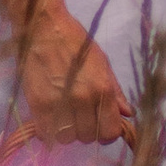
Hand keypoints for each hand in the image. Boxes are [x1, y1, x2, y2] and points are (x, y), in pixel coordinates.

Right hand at [15, 1, 135, 145]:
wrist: (43, 27)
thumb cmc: (75, 42)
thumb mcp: (102, 62)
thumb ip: (115, 91)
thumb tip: (128, 114)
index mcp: (102, 89)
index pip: (110, 132)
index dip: (107, 133)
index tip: (101, 125)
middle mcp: (82, 99)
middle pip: (88, 137)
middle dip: (86, 130)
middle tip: (80, 115)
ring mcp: (59, 103)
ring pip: (67, 138)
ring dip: (67, 130)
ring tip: (64, 115)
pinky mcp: (38, 104)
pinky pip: (46, 133)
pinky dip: (48, 129)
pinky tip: (50, 117)